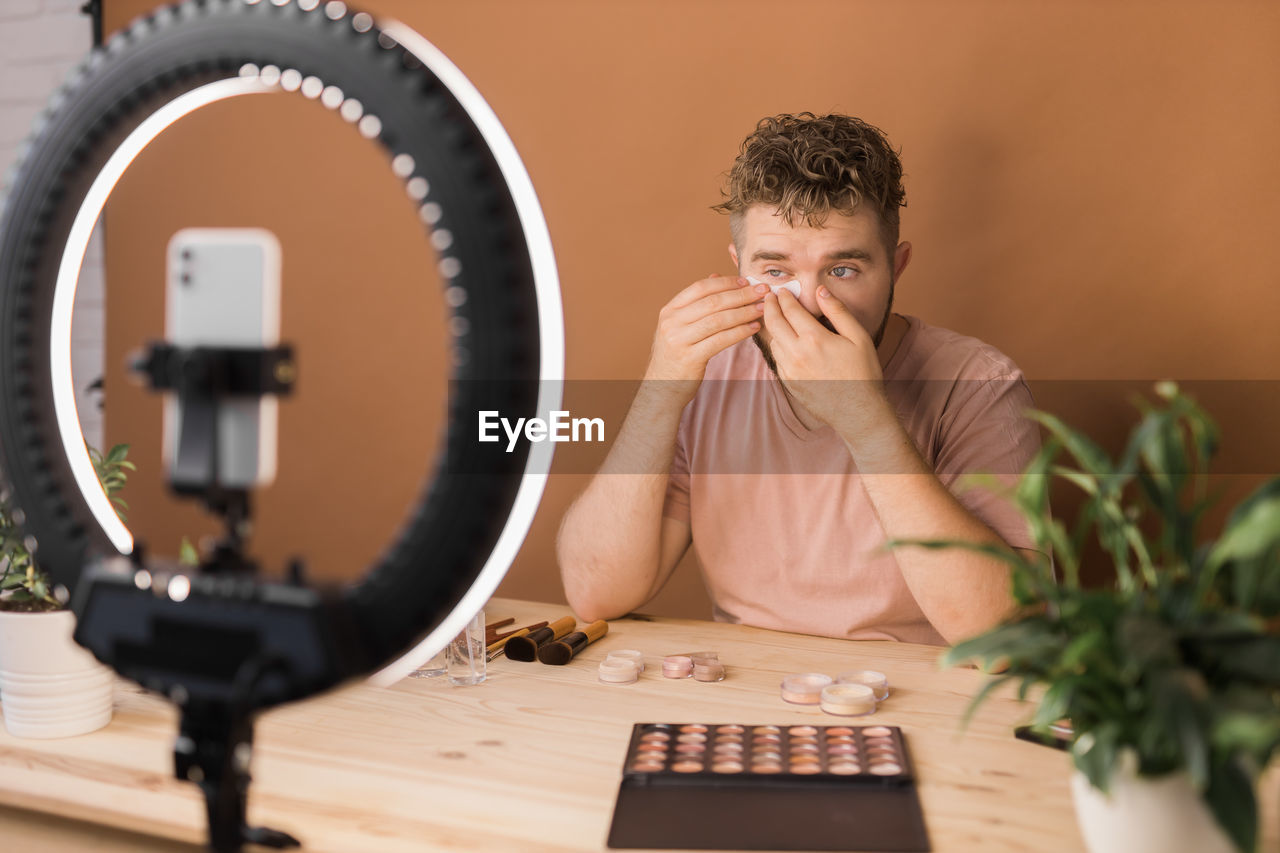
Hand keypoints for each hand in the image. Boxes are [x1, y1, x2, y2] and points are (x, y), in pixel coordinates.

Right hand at [645, 274, 765, 401]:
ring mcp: (679, 340)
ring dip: (744, 312)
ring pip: (718, 320)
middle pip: (712, 302)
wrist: (661, 387)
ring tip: (761, 309)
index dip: (725, 283)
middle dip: (741, 295)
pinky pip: (721, 340)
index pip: (700, 288)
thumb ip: (696, 303)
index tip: (746, 281)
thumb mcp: (679, 326)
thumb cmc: (676, 354)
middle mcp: (671, 322)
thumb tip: (715, 276)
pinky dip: (740, 332)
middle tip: (762, 291)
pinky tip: (753, 328)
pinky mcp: (690, 358)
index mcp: (669, 310)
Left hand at [761, 286, 886, 432]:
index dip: (784, 297)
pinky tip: (783, 340)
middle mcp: (796, 353)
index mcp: (814, 338)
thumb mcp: (858, 337)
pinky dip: (777, 345)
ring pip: (772, 341)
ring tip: (774, 316)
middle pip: (773, 323)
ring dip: (771, 326)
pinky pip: (777, 358)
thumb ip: (838, 311)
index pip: (790, 310)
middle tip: (769, 297)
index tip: (782, 290)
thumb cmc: (863, 372)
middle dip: (769, 307)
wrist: (858, 411)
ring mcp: (790, 370)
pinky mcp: (788, 383)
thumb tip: (821, 290)